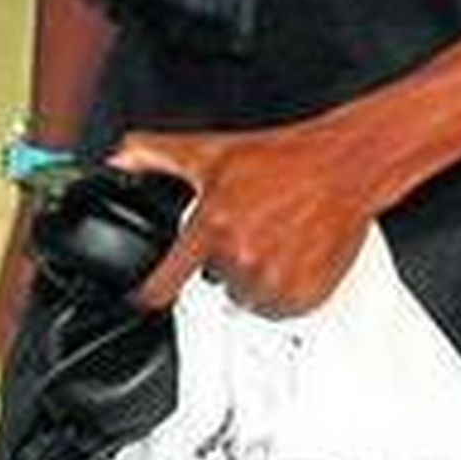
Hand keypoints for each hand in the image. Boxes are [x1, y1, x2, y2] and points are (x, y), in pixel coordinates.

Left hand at [110, 114, 376, 319]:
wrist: (341, 166)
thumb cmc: (281, 158)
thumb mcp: (210, 151)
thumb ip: (155, 155)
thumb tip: (118, 159)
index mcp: (212, 227)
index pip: (164, 284)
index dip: (146, 295)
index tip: (140, 300)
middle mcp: (241, 258)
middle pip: (212, 283)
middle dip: (222, 262)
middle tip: (244, 231)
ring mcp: (274, 280)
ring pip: (245, 299)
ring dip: (252, 278)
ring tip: (269, 241)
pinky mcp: (304, 295)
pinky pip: (279, 309)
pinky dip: (281, 290)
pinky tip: (289, 256)